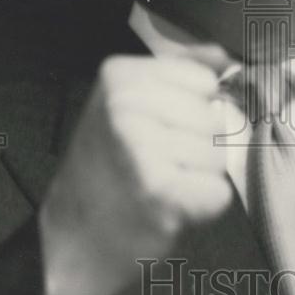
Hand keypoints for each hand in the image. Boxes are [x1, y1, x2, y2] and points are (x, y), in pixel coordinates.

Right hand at [39, 53, 230, 294]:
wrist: (71, 239)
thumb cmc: (106, 170)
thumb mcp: (128, 104)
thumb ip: (178, 73)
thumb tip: (223, 56)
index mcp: (119, 76)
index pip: (204, 81)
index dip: (193, 109)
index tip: (159, 129)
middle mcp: (125, 105)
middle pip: (214, 118)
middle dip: (198, 147)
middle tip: (157, 164)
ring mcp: (140, 147)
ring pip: (219, 156)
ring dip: (198, 178)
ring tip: (159, 185)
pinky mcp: (158, 191)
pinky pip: (218, 192)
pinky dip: (202, 207)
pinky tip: (168, 207)